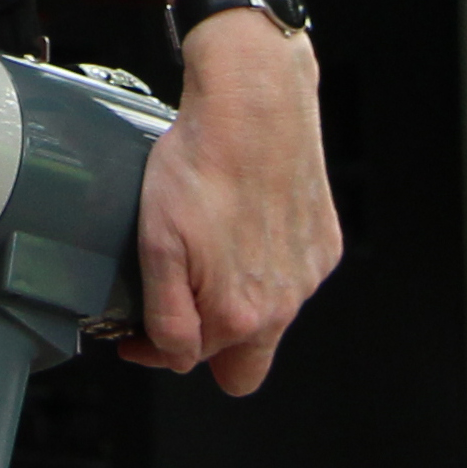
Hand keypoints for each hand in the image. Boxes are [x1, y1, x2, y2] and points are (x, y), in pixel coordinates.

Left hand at [119, 14, 339, 395]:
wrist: (255, 105)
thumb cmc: (203, 165)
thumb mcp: (158, 245)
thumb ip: (167, 318)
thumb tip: (174, 356)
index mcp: (240, 315)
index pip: (195, 362)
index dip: (159, 346)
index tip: (141, 325)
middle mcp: (283, 304)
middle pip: (245, 362)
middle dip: (212, 346)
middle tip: (183, 304)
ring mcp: (309, 274)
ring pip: (271, 315)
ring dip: (240, 299)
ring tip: (211, 247)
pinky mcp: (325, 242)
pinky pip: (294, 274)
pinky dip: (269, 263)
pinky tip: (245, 224)